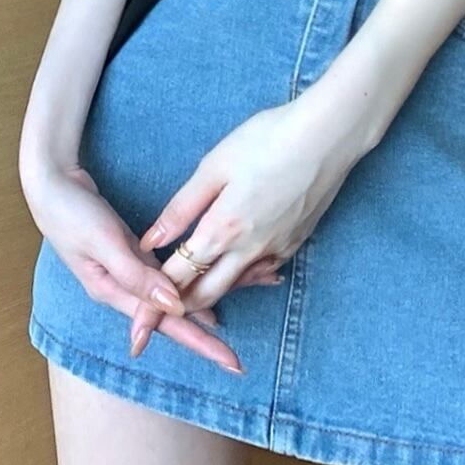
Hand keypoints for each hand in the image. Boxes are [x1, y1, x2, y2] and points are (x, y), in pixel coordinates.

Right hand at [25, 160, 266, 373]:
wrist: (51, 185)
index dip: (201, 343)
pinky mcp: (137, 255)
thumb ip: (136, 274)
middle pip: (177, 317)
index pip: (167, 326)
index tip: (231, 362)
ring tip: (251, 297)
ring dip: (213, 297)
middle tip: (242, 358)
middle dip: (210, 336)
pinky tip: (218, 276)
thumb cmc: (70, 213)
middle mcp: (127, 289)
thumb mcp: (103, 241)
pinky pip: (173, 272)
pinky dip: (196, 274)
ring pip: (179, 294)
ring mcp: (133, 273)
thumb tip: (173, 305)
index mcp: (116, 292)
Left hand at [127, 93, 364, 361]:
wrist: (329, 136)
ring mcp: (276, 249)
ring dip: (211, 293)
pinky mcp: (296, 242)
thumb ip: (181, 208)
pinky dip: (243, 275)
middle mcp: (249, 250)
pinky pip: (262, 270)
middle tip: (157, 316)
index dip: (152, 304)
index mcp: (222, 230)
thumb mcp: (215, 166)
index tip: (135, 329)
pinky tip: (236, 264)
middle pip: (205, 295)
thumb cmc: (268, 139)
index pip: (177, 279)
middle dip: (179, 309)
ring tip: (190, 294)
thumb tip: (150, 241)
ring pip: (235, 285)